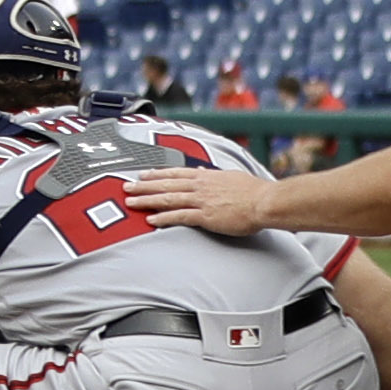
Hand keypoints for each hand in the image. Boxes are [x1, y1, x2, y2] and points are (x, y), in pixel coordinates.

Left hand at [121, 168, 272, 236]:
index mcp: (205, 176)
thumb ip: (213, 174)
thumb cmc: (253, 190)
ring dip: (147, 200)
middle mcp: (199, 186)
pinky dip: (163, 217)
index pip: (174, 173)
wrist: (265, 201)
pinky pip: (179, 216)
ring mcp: (201, 200)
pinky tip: (151, 219)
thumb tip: (203, 170)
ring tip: (131, 202)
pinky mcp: (206, 216)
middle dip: (143, 186)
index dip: (155, 174)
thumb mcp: (230, 176)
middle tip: (126, 187)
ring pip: (167, 199)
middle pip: (165, 185)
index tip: (142, 174)